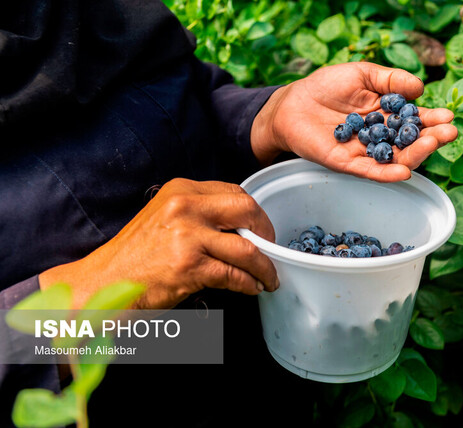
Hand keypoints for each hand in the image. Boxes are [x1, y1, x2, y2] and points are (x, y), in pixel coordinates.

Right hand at [39, 179, 278, 308]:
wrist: (103, 282)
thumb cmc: (135, 255)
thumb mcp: (166, 218)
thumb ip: (200, 214)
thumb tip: (241, 226)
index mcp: (181, 190)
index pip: (234, 192)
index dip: (254, 213)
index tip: (261, 229)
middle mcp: (185, 206)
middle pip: (247, 210)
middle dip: (266, 232)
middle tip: (270, 249)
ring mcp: (187, 235)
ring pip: (247, 248)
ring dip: (264, 266)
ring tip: (268, 276)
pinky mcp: (188, 265)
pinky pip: (234, 274)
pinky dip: (249, 284)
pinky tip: (252, 287)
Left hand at [251, 62, 457, 181]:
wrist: (292, 103)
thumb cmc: (326, 86)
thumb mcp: (362, 74)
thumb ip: (390, 80)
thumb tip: (420, 88)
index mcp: (386, 115)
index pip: (414, 120)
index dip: (432, 120)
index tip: (449, 117)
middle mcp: (379, 137)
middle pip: (410, 142)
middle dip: (431, 138)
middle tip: (448, 133)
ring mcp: (364, 152)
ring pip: (395, 159)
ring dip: (415, 155)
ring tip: (430, 144)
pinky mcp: (346, 163)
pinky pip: (370, 171)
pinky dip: (387, 173)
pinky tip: (404, 172)